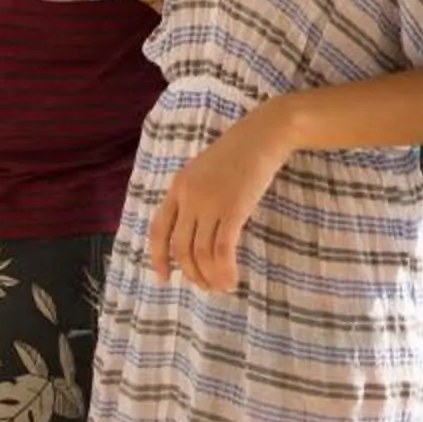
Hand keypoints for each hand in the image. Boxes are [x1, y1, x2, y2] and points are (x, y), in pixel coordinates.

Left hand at [151, 107, 290, 294]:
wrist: (264, 134)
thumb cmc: (239, 152)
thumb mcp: (205, 171)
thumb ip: (195, 196)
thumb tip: (195, 231)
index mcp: (178, 187)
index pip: (159, 230)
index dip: (158, 258)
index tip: (164, 278)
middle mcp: (189, 197)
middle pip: (180, 247)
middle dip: (191, 273)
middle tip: (204, 286)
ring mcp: (210, 203)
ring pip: (201, 253)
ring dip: (210, 276)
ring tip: (221, 287)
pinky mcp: (233, 209)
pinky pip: (223, 249)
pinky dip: (225, 270)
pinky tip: (232, 279)